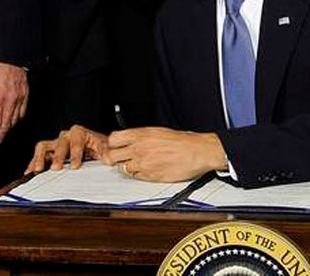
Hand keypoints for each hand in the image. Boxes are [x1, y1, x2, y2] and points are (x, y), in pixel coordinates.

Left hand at [0, 61, 28, 148]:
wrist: (9, 57)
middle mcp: (11, 100)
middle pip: (6, 125)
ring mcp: (20, 98)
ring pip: (15, 120)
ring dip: (7, 130)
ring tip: (0, 137)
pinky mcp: (26, 95)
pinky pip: (22, 112)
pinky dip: (16, 120)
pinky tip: (11, 123)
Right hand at [26, 125, 109, 173]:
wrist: (94, 147)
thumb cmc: (98, 146)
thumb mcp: (104, 147)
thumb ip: (105, 152)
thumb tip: (108, 158)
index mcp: (79, 132)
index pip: (76, 142)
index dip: (75, 155)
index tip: (75, 166)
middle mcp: (65, 136)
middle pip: (59, 144)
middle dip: (58, 157)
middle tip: (56, 168)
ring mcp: (55, 144)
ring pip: (43, 147)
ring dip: (40, 158)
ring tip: (38, 169)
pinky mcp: (48, 152)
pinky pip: (37, 156)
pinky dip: (32, 164)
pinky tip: (30, 173)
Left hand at [105, 127, 226, 182]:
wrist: (199, 152)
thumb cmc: (184, 141)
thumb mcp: (160, 131)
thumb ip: (141, 137)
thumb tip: (131, 140)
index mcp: (141, 135)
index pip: (113, 139)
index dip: (113, 144)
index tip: (117, 146)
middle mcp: (138, 149)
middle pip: (111, 156)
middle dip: (114, 158)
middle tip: (121, 158)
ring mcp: (142, 163)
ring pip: (122, 169)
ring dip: (129, 167)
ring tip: (141, 163)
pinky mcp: (149, 176)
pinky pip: (136, 177)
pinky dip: (140, 174)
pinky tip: (150, 169)